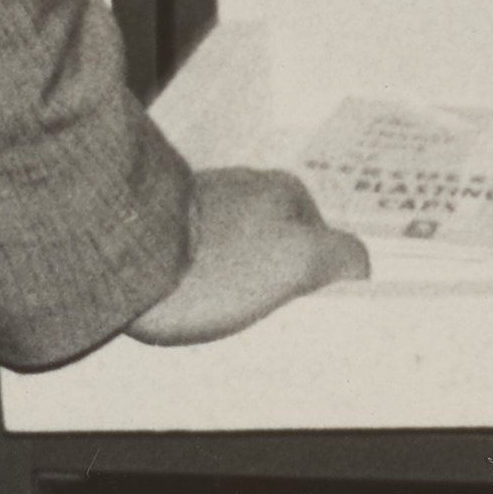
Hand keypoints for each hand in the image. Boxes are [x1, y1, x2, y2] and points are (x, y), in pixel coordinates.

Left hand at [117, 159, 367, 345]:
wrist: (132, 259)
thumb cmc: (221, 263)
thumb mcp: (299, 261)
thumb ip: (341, 256)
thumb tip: (361, 263)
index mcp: (287, 190)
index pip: (321, 239)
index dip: (314, 277)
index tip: (297, 305)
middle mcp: (248, 183)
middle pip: (278, 239)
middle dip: (273, 272)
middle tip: (260, 309)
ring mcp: (205, 198)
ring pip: (237, 244)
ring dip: (234, 272)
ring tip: (220, 304)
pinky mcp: (167, 218)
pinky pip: (199, 250)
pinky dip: (201, 272)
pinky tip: (191, 292)